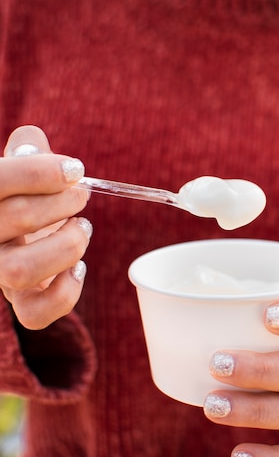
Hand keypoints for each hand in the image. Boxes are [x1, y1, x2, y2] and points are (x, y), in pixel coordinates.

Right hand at [0, 125, 91, 328]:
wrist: (23, 237)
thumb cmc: (24, 196)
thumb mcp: (21, 168)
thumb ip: (27, 150)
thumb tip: (33, 141)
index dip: (38, 172)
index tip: (75, 169)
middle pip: (17, 217)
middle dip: (63, 202)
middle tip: (81, 196)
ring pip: (20, 270)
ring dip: (66, 245)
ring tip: (83, 229)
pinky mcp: (21, 303)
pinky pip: (35, 315)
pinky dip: (66, 293)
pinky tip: (79, 268)